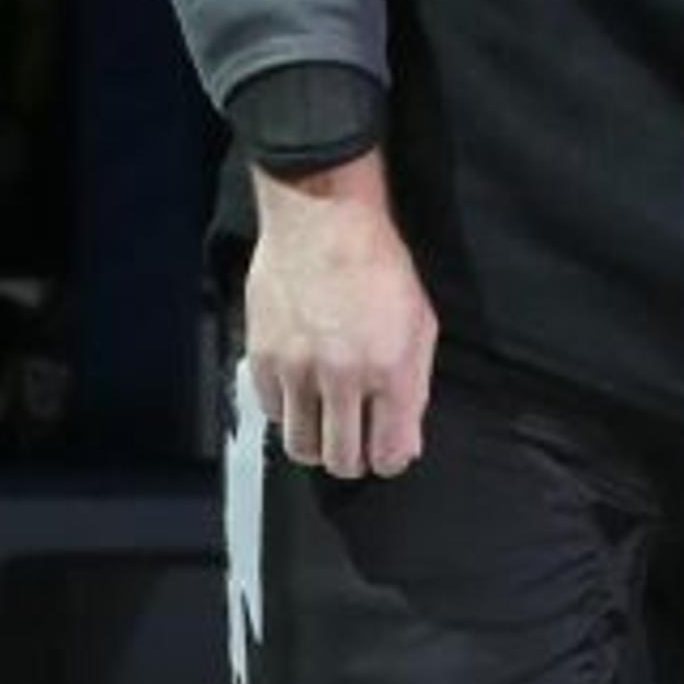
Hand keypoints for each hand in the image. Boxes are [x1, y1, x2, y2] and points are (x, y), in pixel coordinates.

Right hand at [242, 151, 438, 477]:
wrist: (324, 222)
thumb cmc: (381, 266)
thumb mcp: (420, 323)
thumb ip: (414, 385)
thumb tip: (405, 437)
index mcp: (391, 369)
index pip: (390, 451)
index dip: (391, 460)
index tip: (389, 456)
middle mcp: (343, 378)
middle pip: (342, 459)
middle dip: (354, 461)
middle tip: (356, 450)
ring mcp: (298, 371)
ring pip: (301, 446)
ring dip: (317, 445)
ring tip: (326, 430)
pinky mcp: (262, 359)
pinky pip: (272, 413)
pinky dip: (287, 414)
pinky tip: (301, 396)